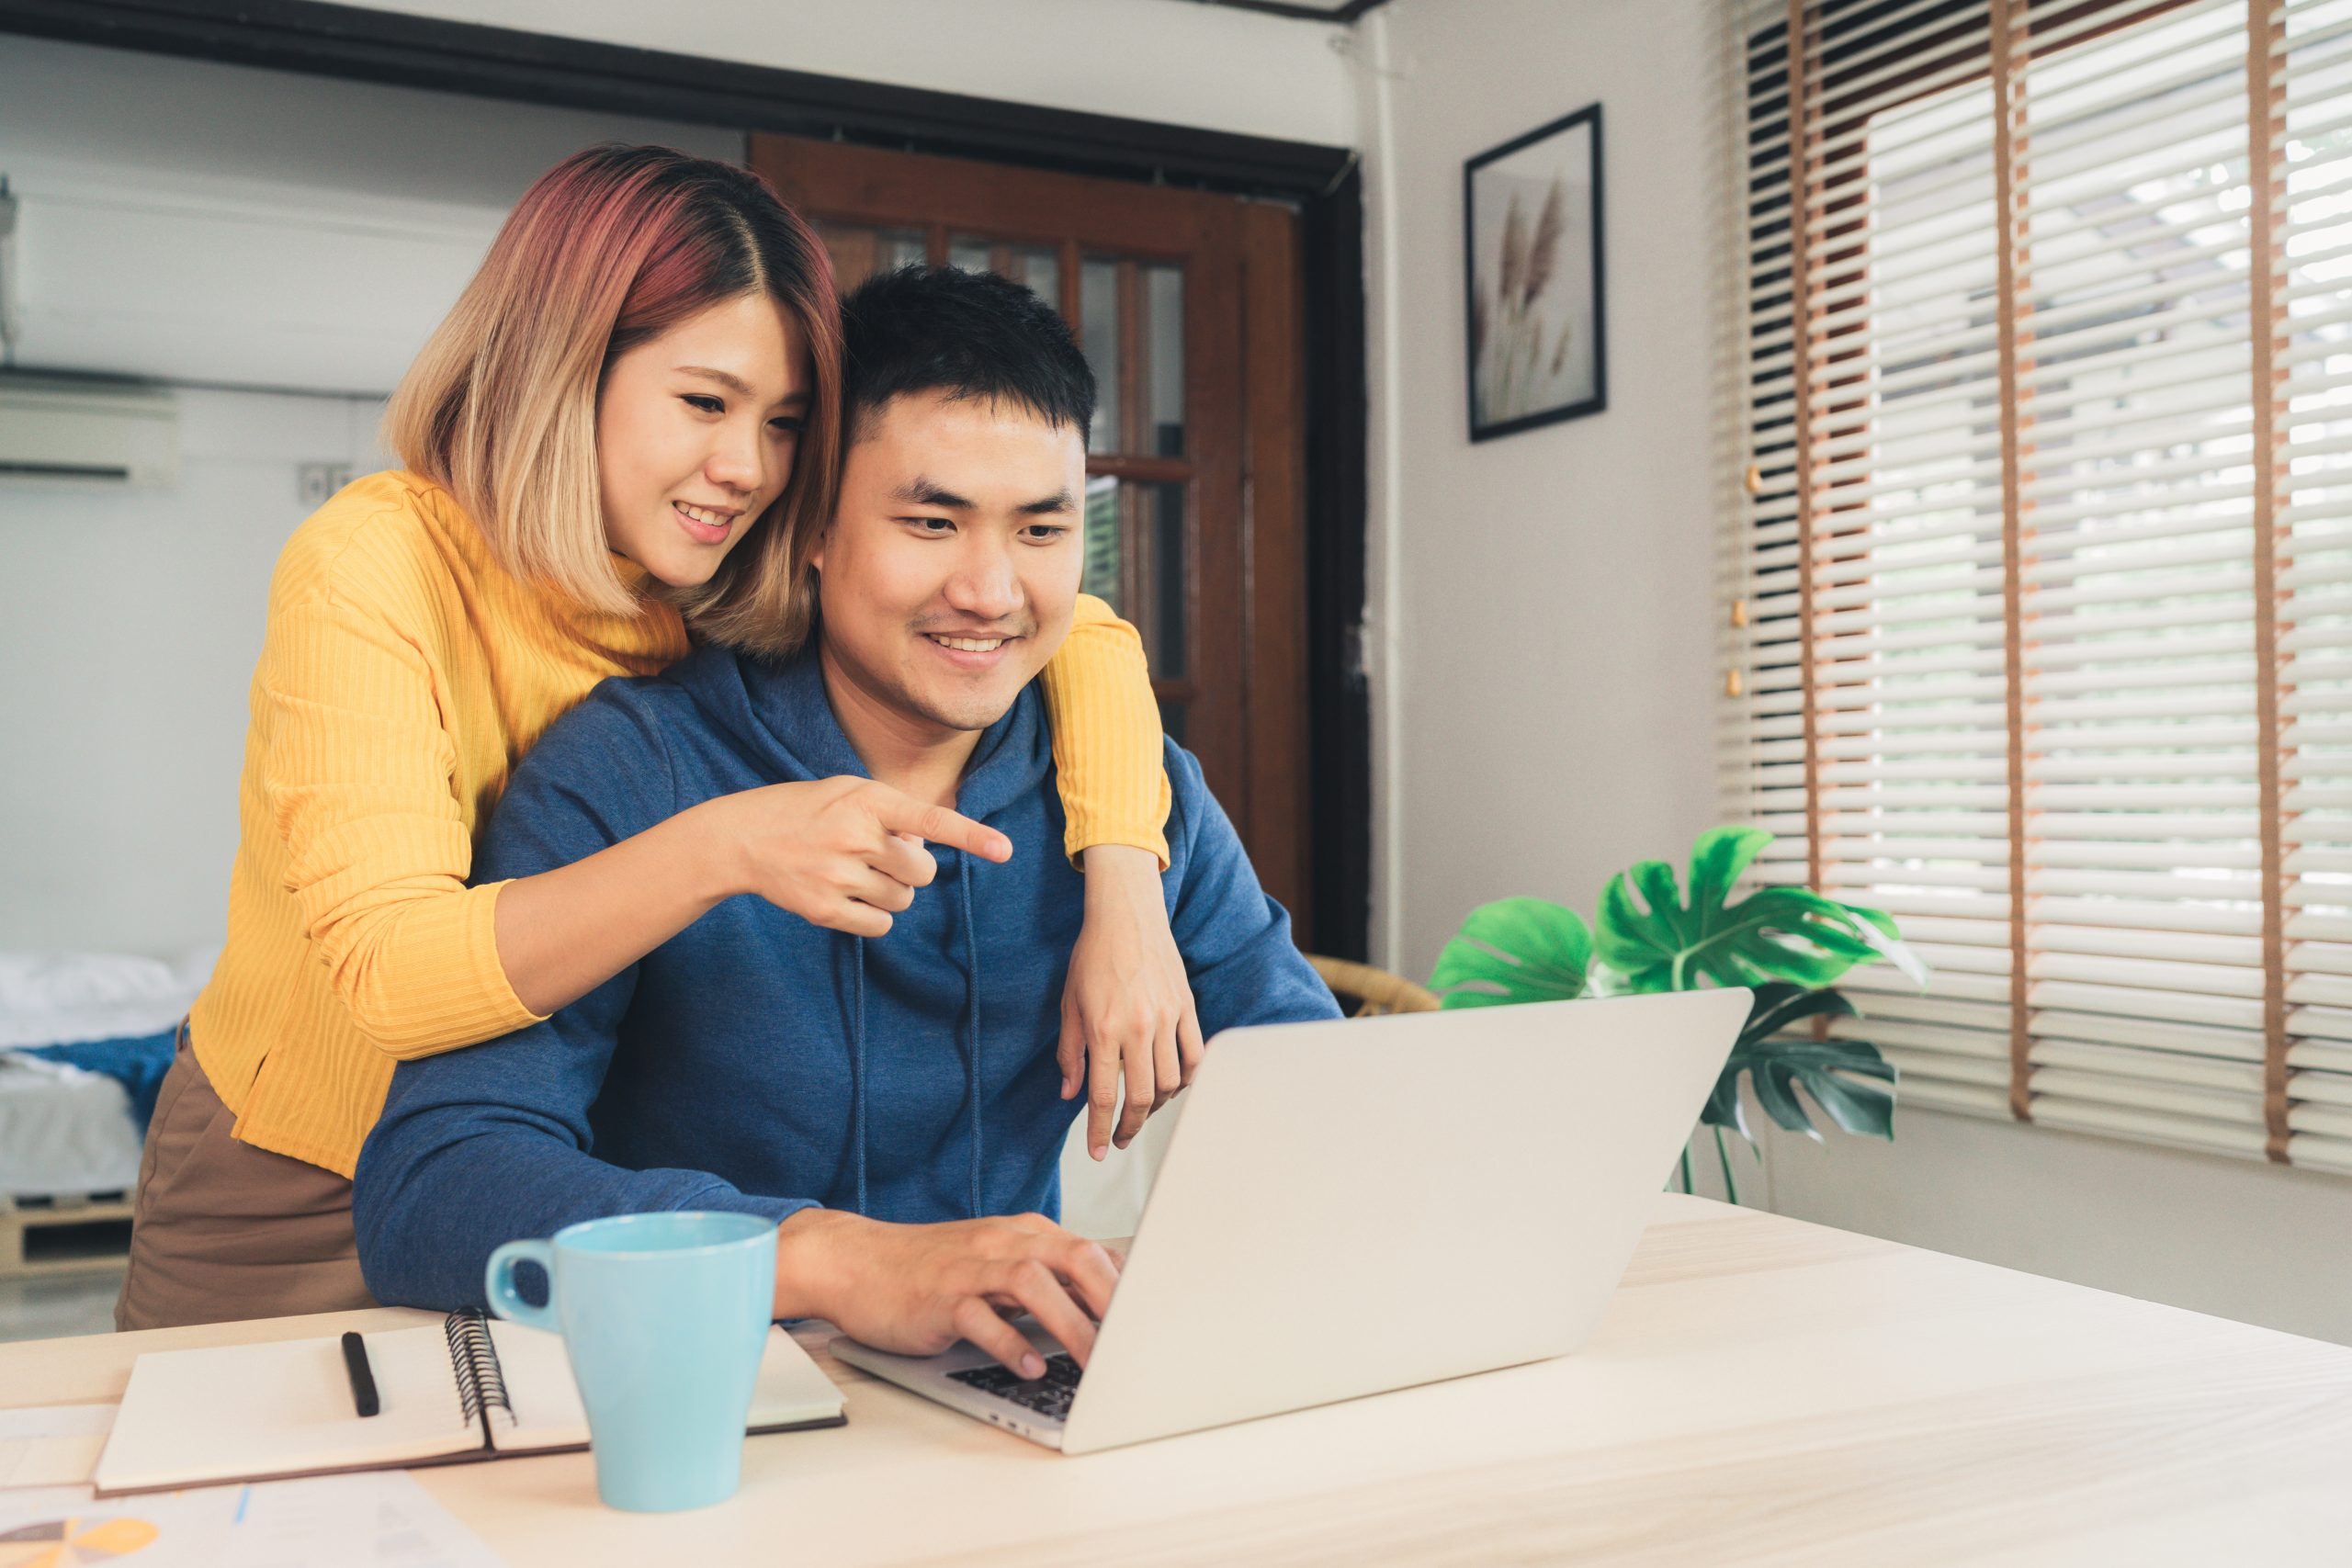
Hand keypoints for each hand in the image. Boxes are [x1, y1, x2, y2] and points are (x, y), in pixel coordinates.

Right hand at [698, 777, 1011, 937]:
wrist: (742, 838)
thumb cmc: (808, 810)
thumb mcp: (850, 792)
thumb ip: (894, 813)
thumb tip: (925, 849)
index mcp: (867, 800)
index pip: (929, 820)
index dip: (969, 836)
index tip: (1004, 850)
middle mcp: (854, 836)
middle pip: (923, 873)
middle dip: (913, 869)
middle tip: (881, 856)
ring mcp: (837, 875)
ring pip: (904, 900)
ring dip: (892, 891)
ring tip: (856, 871)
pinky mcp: (824, 909)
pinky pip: (881, 925)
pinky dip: (875, 915)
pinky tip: (847, 894)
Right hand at [774, 1209, 1121, 1376]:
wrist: (857, 1262)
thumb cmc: (931, 1269)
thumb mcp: (996, 1262)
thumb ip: (1045, 1277)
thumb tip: (1104, 1299)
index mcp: (1023, 1234)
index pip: (1088, 1249)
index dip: (1127, 1283)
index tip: (1154, 1317)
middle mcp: (1001, 1243)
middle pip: (1071, 1255)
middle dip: (1111, 1297)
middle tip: (1135, 1338)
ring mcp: (969, 1268)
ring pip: (1031, 1282)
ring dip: (1068, 1322)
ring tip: (1092, 1361)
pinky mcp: (939, 1298)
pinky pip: (979, 1317)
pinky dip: (1009, 1343)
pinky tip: (1029, 1367)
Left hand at [1059, 844, 1203, 1160]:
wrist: (1126, 914)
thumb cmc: (1092, 955)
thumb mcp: (1069, 1004)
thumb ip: (1070, 1053)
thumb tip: (1070, 1094)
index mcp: (1104, 1029)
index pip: (1102, 1096)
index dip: (1098, 1130)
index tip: (1098, 1151)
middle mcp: (1138, 1027)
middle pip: (1142, 1098)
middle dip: (1130, 1126)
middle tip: (1119, 1137)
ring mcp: (1167, 1018)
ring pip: (1171, 1082)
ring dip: (1157, 1104)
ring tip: (1142, 1108)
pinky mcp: (1186, 1007)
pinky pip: (1194, 1054)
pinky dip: (1186, 1077)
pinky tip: (1173, 1083)